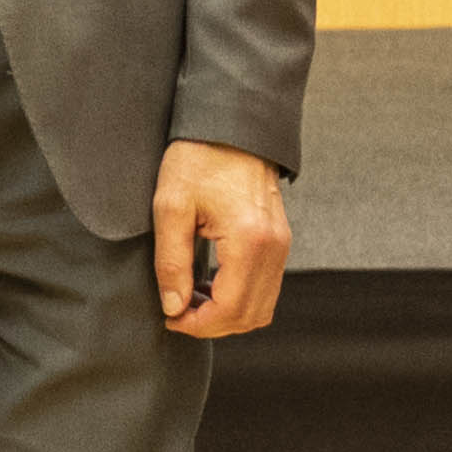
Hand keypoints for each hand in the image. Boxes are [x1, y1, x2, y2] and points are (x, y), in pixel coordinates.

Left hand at [154, 140, 290, 337]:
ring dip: (227, 314)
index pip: (230, 309)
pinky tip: (209, 284)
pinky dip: (240, 298)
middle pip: (251, 316)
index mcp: (249, 240)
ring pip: (262, 307)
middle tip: (177, 311)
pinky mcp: (279, 241)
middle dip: (212, 325)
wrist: (231, 126)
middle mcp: (274, 248)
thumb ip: (172, 262)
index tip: (170, 317)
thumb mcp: (170, 207)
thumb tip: (174, 306)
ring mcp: (282, 245)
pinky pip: (266, 287)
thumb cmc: (198, 158)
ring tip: (191, 298)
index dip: (198, 324)